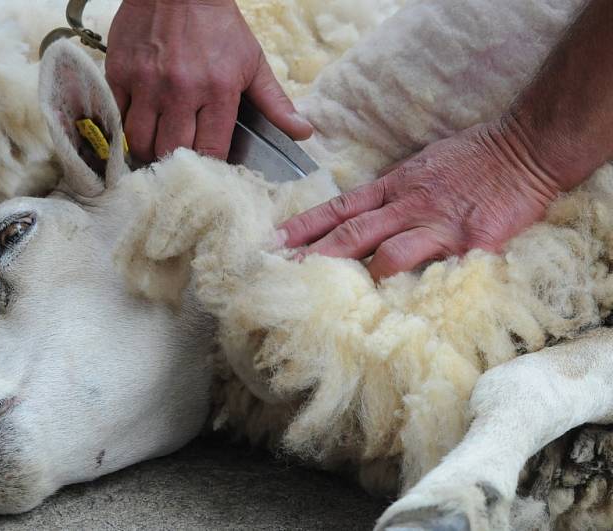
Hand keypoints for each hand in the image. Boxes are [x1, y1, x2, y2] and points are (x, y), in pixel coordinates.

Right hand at [105, 0, 312, 161]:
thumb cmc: (217, 25)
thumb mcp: (253, 61)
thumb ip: (275, 103)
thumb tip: (303, 132)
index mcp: (217, 91)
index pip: (211, 150)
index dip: (208, 165)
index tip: (207, 168)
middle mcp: (180, 91)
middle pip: (171, 151)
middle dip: (175, 164)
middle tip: (177, 163)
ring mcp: (146, 83)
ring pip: (140, 141)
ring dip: (148, 151)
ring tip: (156, 149)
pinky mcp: (119, 73)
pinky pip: (118, 116)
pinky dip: (125, 128)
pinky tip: (137, 128)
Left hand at [277, 120, 564, 280]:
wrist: (526, 147)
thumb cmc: (473, 158)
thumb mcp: (421, 167)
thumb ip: (391, 195)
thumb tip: (360, 217)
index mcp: (394, 187)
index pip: (338, 207)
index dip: (304, 225)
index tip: (273, 242)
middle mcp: (408, 205)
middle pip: (351, 233)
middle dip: (313, 255)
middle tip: (281, 272)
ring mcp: (438, 225)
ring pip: (388, 254)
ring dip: (361, 276)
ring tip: (332, 299)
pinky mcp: (471, 244)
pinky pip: (439, 272)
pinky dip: (421, 289)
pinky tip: (402, 311)